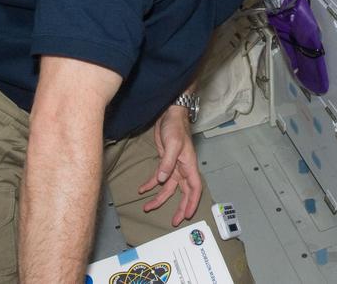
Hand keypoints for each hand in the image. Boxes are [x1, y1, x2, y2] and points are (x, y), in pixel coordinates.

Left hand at [138, 102, 202, 225]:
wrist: (169, 115)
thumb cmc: (175, 128)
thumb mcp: (173, 144)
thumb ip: (167, 163)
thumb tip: (162, 180)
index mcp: (189, 166)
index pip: (194, 188)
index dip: (192, 203)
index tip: (187, 216)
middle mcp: (183, 169)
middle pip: (183, 192)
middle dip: (179, 207)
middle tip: (173, 222)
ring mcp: (173, 167)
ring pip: (167, 188)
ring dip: (159, 198)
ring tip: (147, 208)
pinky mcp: (164, 162)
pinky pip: (158, 177)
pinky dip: (150, 185)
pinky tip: (142, 190)